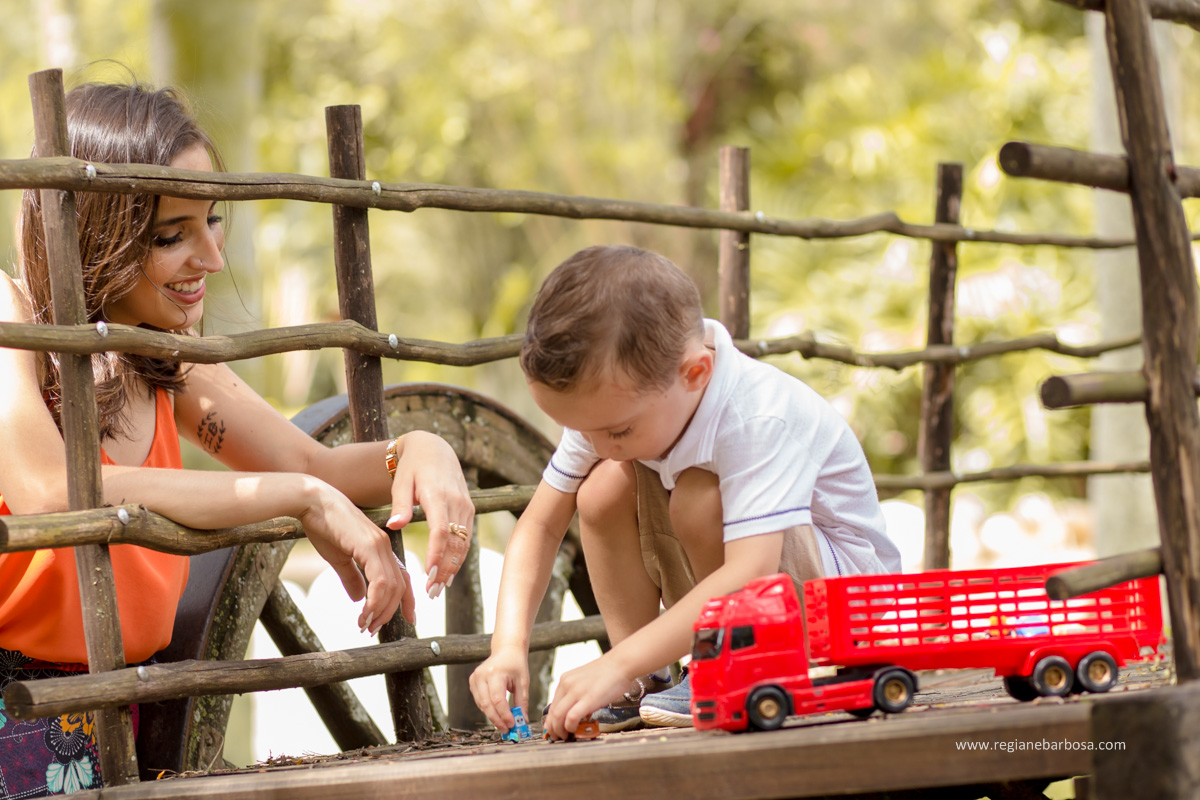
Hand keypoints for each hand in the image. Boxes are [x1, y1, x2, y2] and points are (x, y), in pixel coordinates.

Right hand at [297, 477, 414, 633]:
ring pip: (391, 586)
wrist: (312, 502)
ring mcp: (379, 545)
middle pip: (399, 587)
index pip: (402, 578)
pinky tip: (364, 613)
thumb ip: (351, 577)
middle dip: (389, 612)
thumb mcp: (339, 557)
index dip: (407, 600)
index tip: (408, 619)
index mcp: (381, 549)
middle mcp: (385, 547)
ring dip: (380, 611)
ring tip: (365, 626)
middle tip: (372, 630)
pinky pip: (380, 580)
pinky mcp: (368, 546)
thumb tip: (359, 598)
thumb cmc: (323, 526)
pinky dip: (374, 601)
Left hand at [383, 431, 474, 598]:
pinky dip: (458, 556)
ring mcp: (465, 506)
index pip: (441, 531)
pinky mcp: (468, 509)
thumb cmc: (412, 467)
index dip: (436, 555)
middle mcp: (456, 502)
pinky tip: (449, 573)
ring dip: (453, 567)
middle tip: (431, 592)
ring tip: (439, 588)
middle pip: (455, 542)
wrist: (434, 448)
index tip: (428, 575)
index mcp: (437, 495)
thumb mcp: (400, 482)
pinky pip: (466, 537)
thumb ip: (400, 505)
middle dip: (445, 569)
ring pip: (464, 542)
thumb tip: (395, 526)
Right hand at [469, 646, 528, 732]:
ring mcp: (475, 678)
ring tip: (504, 724)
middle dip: (497, 719)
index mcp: (495, 673)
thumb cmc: (516, 664)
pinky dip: (488, 709)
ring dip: (492, 716)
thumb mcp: (523, 682)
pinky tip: (497, 714)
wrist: (506, 650)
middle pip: (487, 704)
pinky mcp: (472, 681)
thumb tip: (522, 721)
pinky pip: (479, 701)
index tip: (512, 724)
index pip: (497, 699)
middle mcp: (481, 675)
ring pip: (481, 704)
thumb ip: (522, 702)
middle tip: (506, 729)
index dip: (504, 715)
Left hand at [542, 657, 629, 740]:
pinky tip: (575, 729)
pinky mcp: (588, 699)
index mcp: (565, 680)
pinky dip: (570, 727)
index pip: (552, 704)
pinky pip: (571, 717)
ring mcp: (576, 691)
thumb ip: (577, 696)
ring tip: (566, 736)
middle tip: (558, 737)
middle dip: (553, 728)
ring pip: (558, 716)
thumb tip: (576, 715)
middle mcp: (567, 684)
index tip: (554, 729)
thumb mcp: (585, 681)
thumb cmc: (608, 673)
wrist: (621, 664)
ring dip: (560, 730)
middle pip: (552, 712)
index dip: (551, 720)